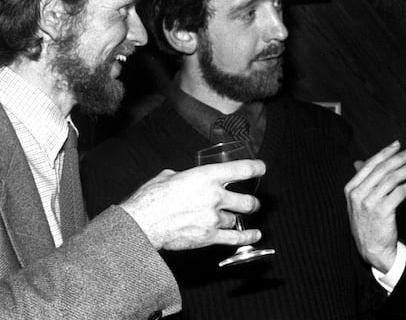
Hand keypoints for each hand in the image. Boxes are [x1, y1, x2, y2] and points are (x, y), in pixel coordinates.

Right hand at [120, 159, 264, 250]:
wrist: (143, 223)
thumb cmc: (152, 198)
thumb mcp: (170, 176)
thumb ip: (186, 177)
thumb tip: (187, 180)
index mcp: (206, 177)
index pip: (241, 170)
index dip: (255, 168)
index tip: (261, 168)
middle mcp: (215, 196)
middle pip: (247, 201)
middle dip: (252, 203)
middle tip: (252, 203)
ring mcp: (213, 218)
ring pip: (236, 219)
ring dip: (235, 219)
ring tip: (233, 218)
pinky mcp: (209, 236)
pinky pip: (235, 238)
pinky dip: (247, 237)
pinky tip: (254, 235)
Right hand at [345, 141, 405, 271]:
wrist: (370, 248)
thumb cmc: (366, 222)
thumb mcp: (358, 201)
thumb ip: (361, 182)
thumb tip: (359, 162)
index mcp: (351, 189)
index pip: (370, 165)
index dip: (385, 152)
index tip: (398, 144)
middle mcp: (358, 194)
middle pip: (382, 169)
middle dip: (400, 158)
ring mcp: (369, 203)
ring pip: (392, 179)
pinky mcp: (383, 211)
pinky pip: (400, 192)